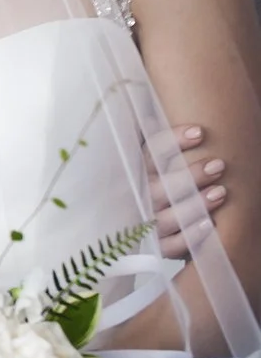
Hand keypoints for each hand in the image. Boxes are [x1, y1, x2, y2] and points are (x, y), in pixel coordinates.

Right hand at [145, 123, 226, 258]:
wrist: (149, 222)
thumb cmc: (164, 180)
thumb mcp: (156, 158)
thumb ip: (159, 141)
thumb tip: (155, 111)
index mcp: (138, 170)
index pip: (150, 153)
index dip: (172, 141)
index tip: (200, 132)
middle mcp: (141, 197)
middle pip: (160, 187)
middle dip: (190, 176)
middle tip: (219, 165)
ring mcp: (149, 223)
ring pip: (167, 217)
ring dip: (194, 205)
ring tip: (220, 192)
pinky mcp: (159, 247)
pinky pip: (171, 246)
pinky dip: (189, 237)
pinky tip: (210, 224)